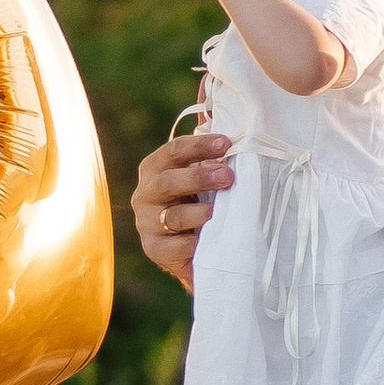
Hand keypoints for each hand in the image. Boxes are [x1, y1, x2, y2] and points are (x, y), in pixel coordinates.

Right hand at [132, 129, 234, 290]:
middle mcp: (145, 193)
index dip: (199, 146)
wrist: (187, 246)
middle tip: (227, 176)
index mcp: (155, 168)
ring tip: (216, 213)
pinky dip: (190, 244)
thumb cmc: (197, 201)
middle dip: (198, 177)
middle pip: (168, 181)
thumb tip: (238, 135)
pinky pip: (172, 247)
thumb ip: (212, 159)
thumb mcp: (201, 178)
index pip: (173, 151)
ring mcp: (147, 222)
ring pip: (172, 215)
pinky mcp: (153, 249)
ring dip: (197, 213)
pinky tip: (204, 241)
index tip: (226, 143)